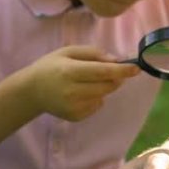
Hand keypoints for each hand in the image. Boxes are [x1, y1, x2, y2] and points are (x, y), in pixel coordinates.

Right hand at [18, 45, 139, 120]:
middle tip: (107, 71)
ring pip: (104, 96)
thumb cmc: (52, 66)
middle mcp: (72, 91)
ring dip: (103, 88)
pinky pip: (97, 106)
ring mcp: (74, 107)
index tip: (136, 68)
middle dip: (115, 78)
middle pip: (108, 86)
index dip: (122, 71)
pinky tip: (80, 93)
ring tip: (85, 82)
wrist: (32, 91)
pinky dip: (95, 98)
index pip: (103, 72)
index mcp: (70, 71)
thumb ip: (93, 53)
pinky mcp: (75, 117)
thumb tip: (116, 60)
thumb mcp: (69, 51)